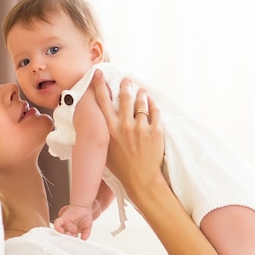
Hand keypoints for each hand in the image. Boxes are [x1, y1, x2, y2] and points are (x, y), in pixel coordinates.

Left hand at [53, 204, 93, 239]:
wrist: (84, 206)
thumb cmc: (85, 214)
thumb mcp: (88, 227)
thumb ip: (86, 234)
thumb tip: (83, 240)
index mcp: (73, 230)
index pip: (70, 238)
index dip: (71, 241)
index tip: (72, 245)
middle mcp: (68, 227)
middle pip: (64, 236)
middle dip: (66, 239)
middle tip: (67, 243)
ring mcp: (65, 223)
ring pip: (59, 231)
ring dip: (61, 235)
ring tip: (65, 238)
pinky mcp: (63, 219)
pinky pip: (57, 224)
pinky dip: (57, 227)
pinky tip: (61, 231)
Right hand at [90, 69, 164, 199]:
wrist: (141, 180)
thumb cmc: (121, 168)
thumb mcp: (105, 150)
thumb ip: (103, 134)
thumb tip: (98, 123)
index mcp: (109, 129)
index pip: (102, 101)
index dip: (99, 85)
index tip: (99, 74)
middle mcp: (124, 125)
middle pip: (125, 96)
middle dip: (126, 85)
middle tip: (127, 81)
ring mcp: (141, 128)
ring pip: (141, 102)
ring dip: (141, 94)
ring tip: (141, 92)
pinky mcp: (155, 131)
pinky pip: (155, 112)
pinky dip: (153, 105)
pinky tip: (152, 103)